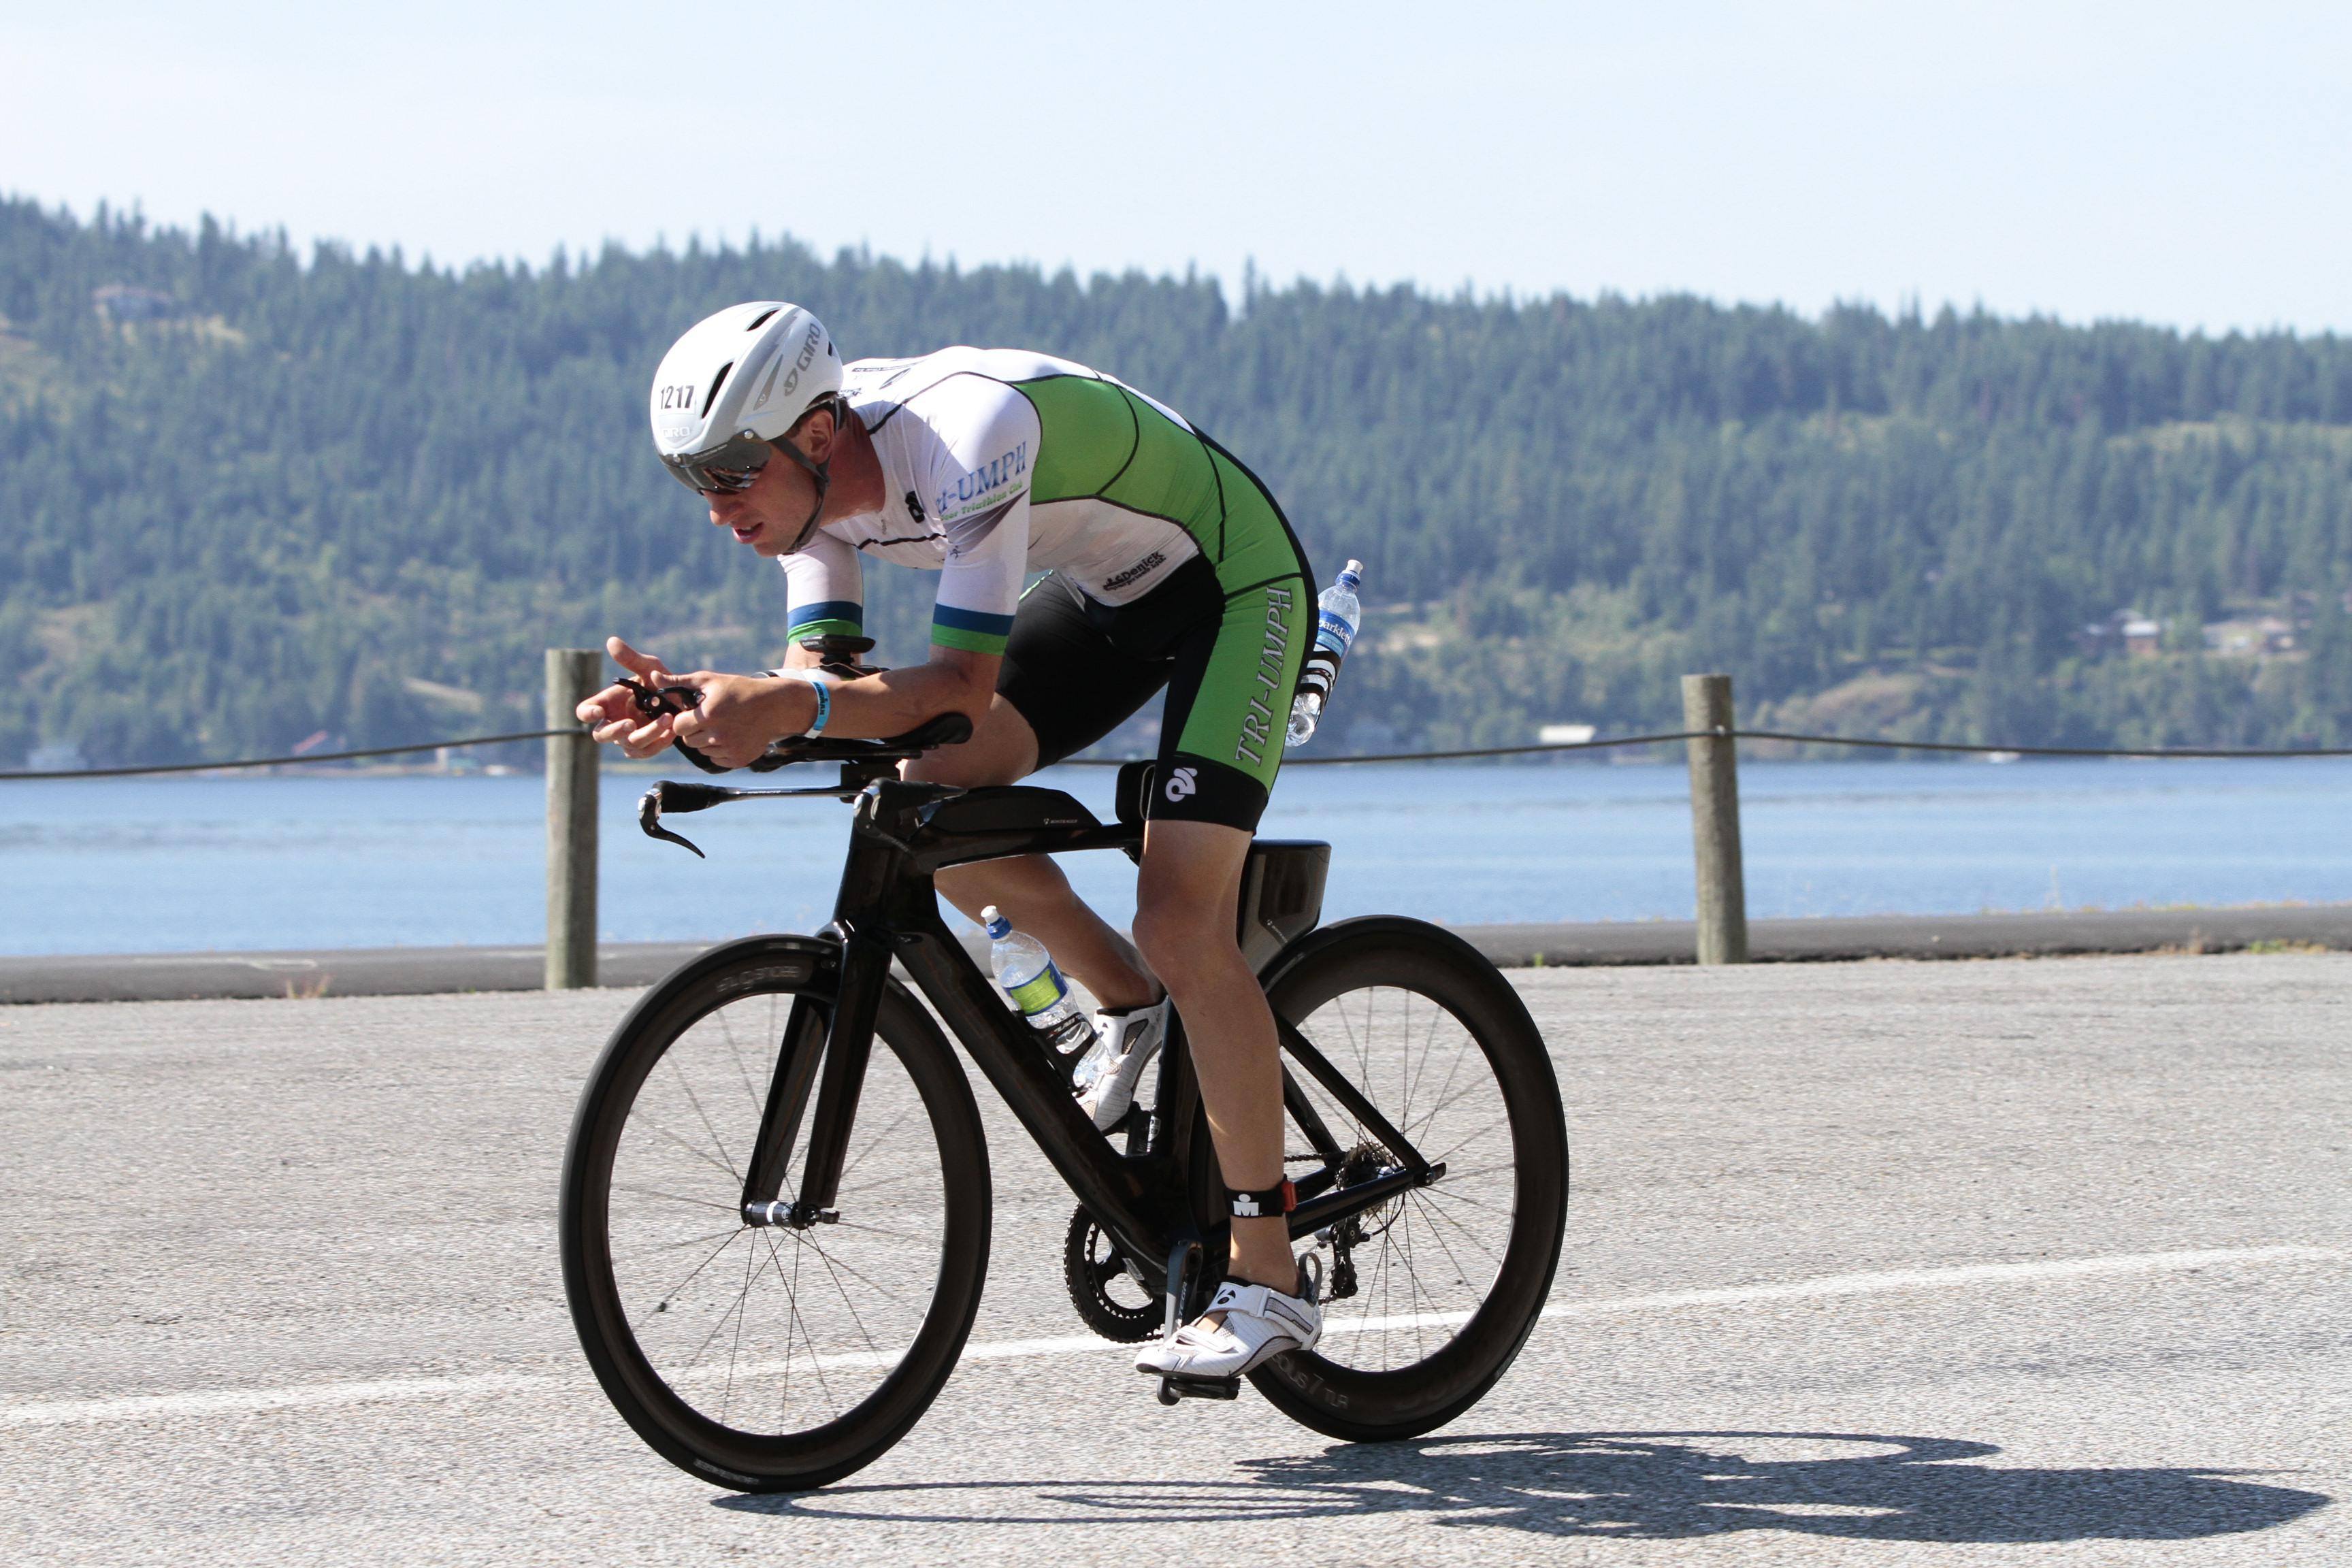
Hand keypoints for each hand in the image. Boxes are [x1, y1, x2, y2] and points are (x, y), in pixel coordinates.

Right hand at [577, 638, 682, 760]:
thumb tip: (611, 641)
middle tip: (630, 723)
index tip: (599, 712)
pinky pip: (646, 752)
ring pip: (628, 744)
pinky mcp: (646, 748)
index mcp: (607, 703)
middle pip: (601, 735)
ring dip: (647, 734)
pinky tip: (671, 731)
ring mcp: (628, 737)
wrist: (685, 700)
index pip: (585, 712)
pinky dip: (659, 743)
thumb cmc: (659, 681)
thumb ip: (631, 658)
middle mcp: (614, 722)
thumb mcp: (648, 667)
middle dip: (615, 731)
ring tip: (666, 719)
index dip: (587, 714)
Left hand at [670, 671, 811, 767]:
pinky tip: (731, 736)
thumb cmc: (737, 689)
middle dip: (694, 730)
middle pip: (689, 740)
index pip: (678, 726)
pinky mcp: (738, 760)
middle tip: (709, 719)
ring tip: (722, 726)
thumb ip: (678, 682)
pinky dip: (719, 750)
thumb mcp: (709, 681)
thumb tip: (652, 677)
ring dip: (707, 741)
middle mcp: (718, 735)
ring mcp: (729, 749)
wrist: (772, 706)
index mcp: (708, 714)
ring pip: (702, 750)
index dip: (683, 719)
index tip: (693, 713)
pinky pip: (716, 759)